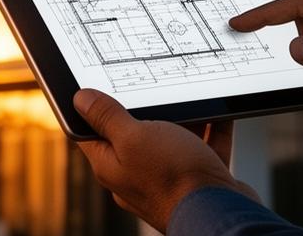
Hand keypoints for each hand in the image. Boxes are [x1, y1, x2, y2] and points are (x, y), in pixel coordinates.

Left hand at [73, 89, 257, 231]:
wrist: (221, 214)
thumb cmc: (176, 181)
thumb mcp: (134, 138)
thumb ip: (107, 118)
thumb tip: (81, 100)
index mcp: (112, 166)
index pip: (91, 133)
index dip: (91, 109)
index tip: (97, 88)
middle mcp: (136, 175)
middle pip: (132, 135)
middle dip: (143, 110)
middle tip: (149, 88)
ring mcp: (167, 178)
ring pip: (170, 140)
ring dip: (180, 119)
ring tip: (187, 96)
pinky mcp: (196, 180)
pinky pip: (201, 147)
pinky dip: (208, 130)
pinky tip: (217, 113)